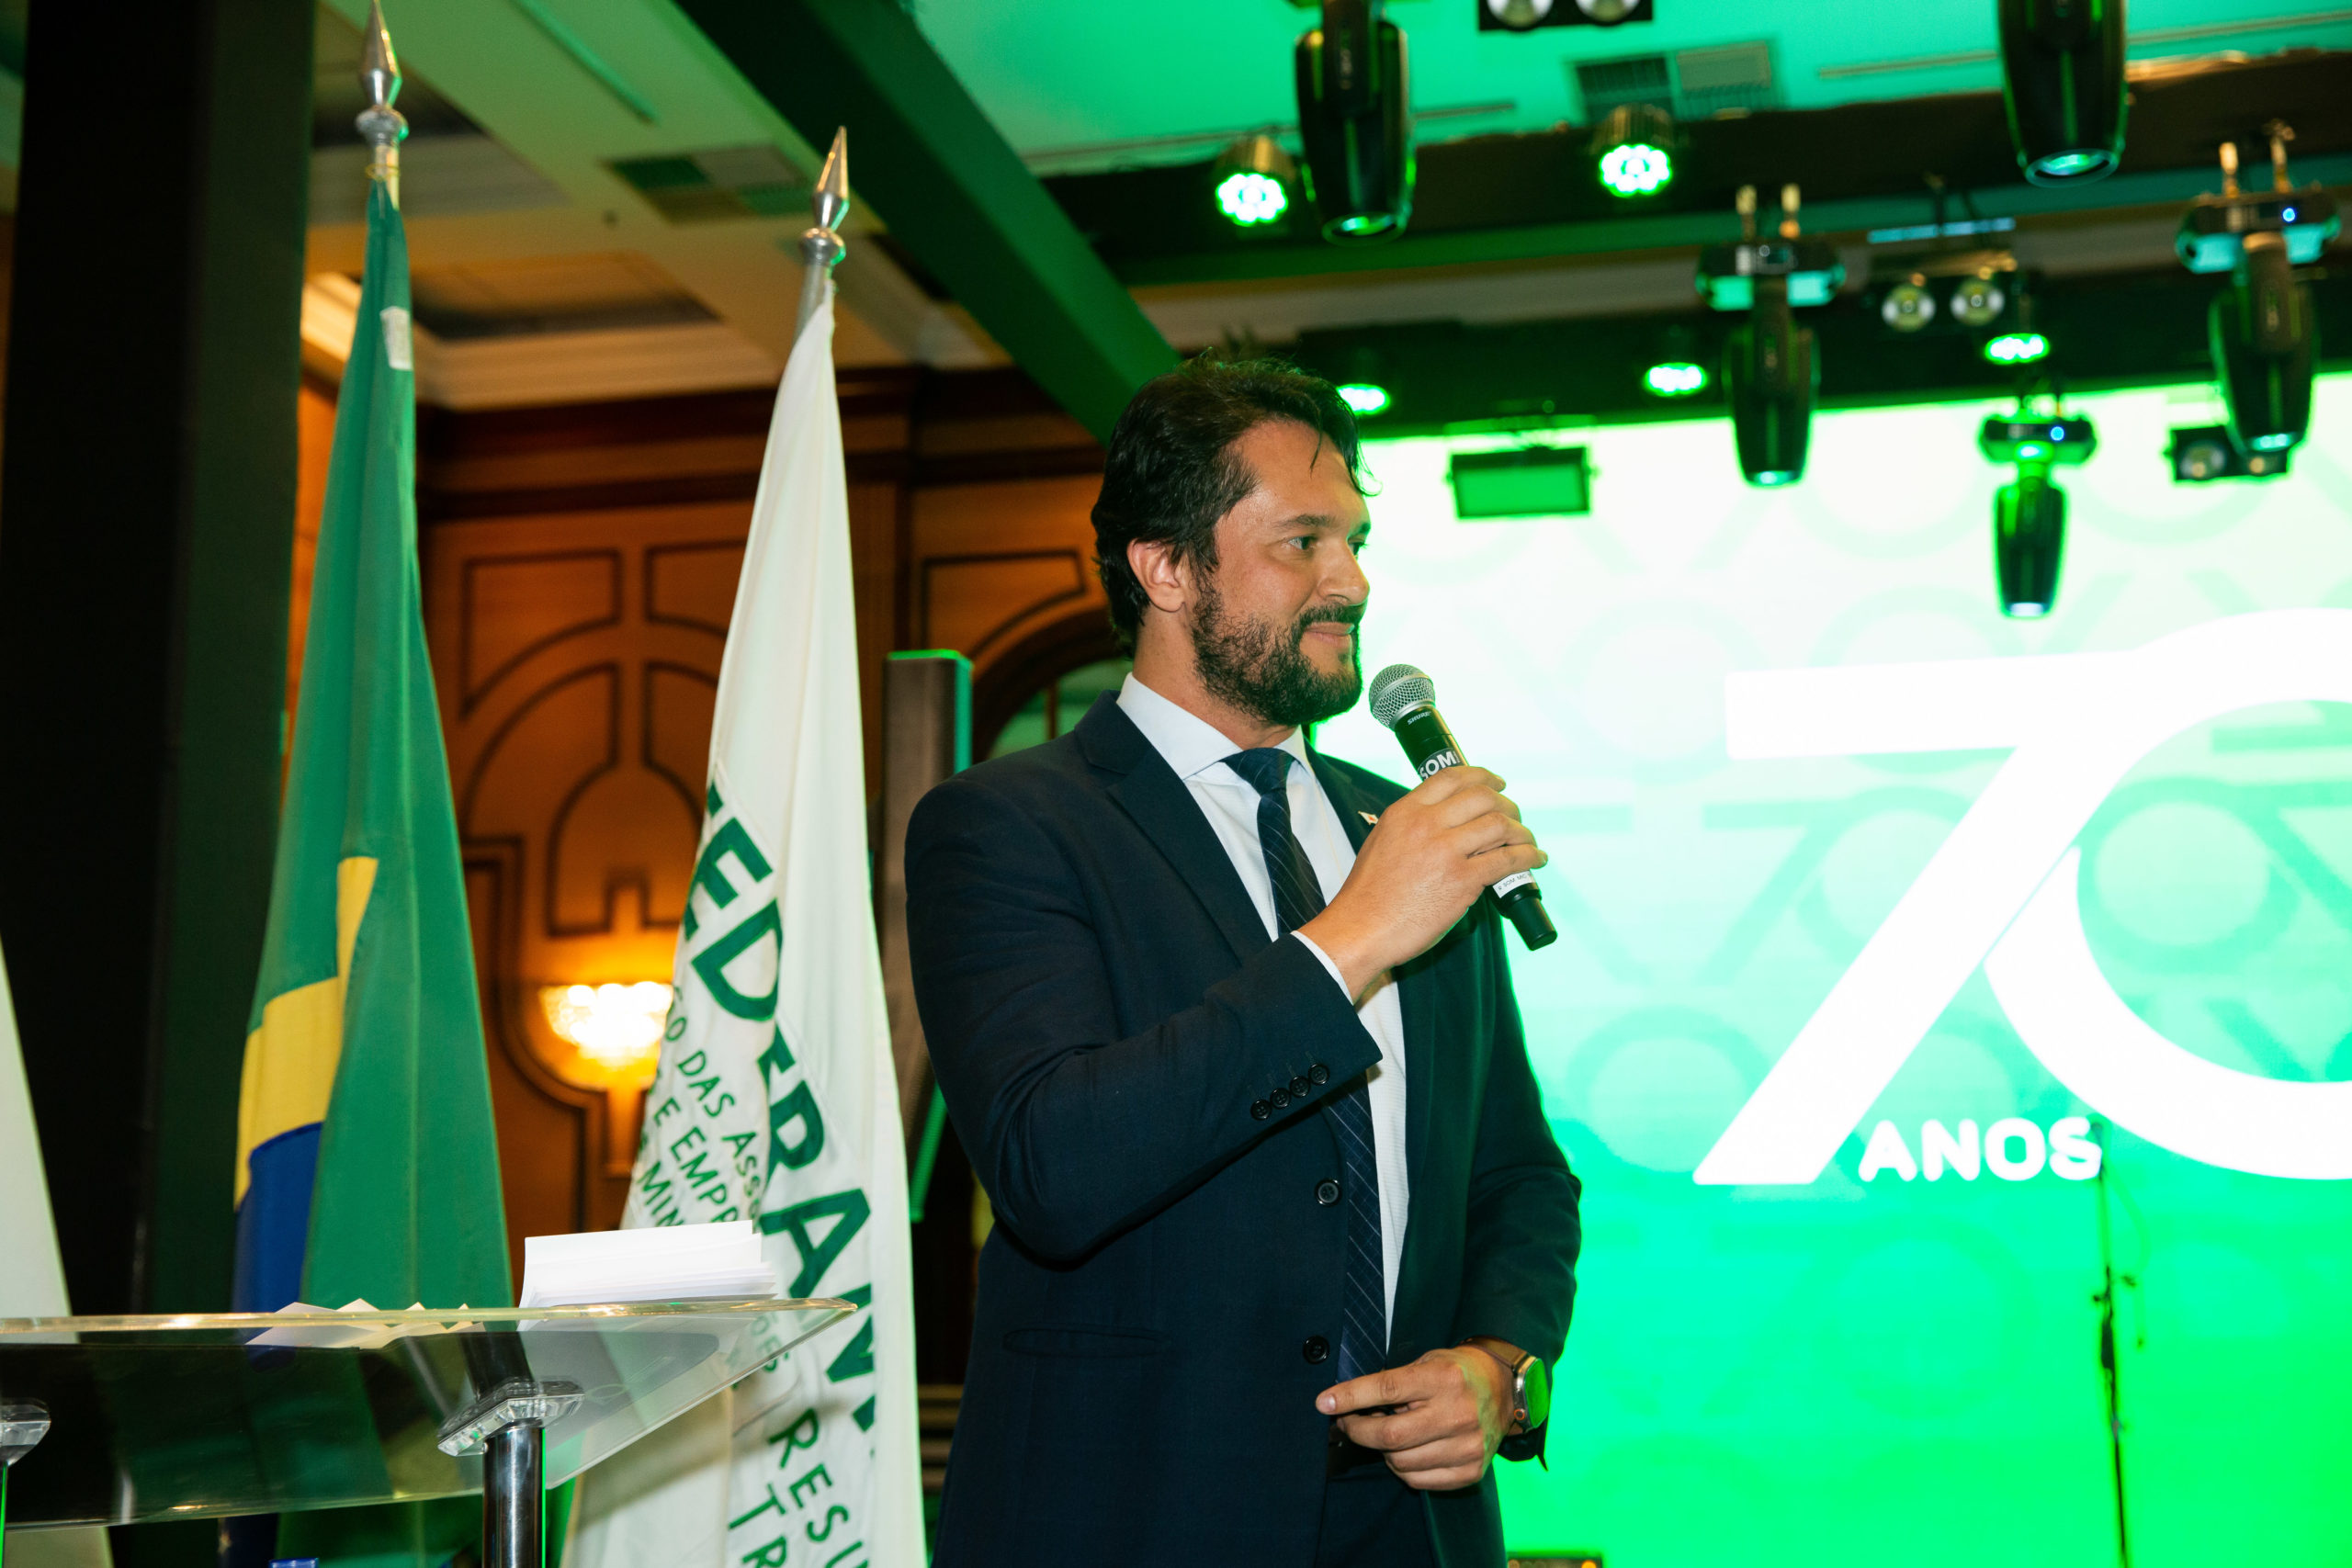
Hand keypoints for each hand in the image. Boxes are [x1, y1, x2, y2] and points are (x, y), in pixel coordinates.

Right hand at [1299, 767, 1545, 997]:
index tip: (1496, 783)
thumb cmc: (1368, 895)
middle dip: (1506, 804)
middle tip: (1514, 817)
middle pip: (1482, 797)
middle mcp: (1426, 824)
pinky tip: (1534, 859)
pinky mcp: (1463, 880)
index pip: (1451, 778)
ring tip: (1527, 841)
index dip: (1482, 776)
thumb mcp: (1381, 842)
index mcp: (1404, 812)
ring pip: (1500, 825)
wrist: (1361, 930)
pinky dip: (1527, 857)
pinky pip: (1507, 860)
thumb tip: (1445, 824)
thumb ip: (1411, 826)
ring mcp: (1446, 851)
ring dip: (1521, 831)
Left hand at [1315, 1347, 1511, 1491]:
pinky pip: (1418, 1481)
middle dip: (1358, 1431)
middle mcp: (1457, 1414)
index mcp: (1443, 1379)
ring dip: (1383, 1450)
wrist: (1503, 1389)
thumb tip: (1344, 1404)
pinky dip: (1403, 1468)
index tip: (1324, 1402)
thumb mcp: (1426, 1362)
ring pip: (1400, 1463)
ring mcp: (1467, 1446)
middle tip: (1349, 1422)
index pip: (1385, 1389)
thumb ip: (1391, 1383)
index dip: (1349, 1397)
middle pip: (1389, 1436)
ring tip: (1388, 1433)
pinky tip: (1407, 1450)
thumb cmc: (1455, 1372)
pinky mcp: (1471, 1471)